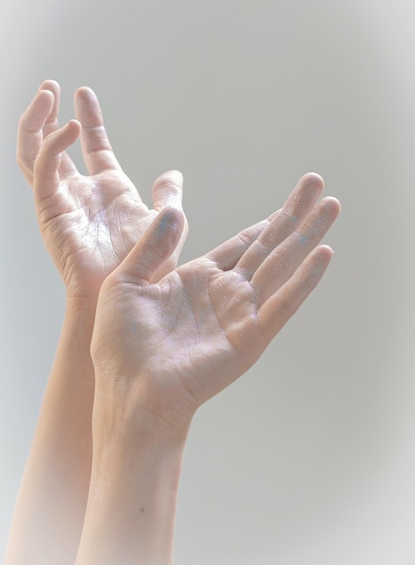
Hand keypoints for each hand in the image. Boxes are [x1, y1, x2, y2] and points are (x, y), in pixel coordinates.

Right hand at [17, 80, 186, 298]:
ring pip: (35, 152)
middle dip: (50, 114)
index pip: (92, 145)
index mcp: (108, 189)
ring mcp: (63, 199)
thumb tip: (172, 173)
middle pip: (54, 144)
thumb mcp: (164, 221)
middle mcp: (81, 191)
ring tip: (48, 93)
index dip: (88, 118)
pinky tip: (69, 128)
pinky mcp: (51, 208)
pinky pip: (43, 169)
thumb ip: (167, 196)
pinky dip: (53, 145)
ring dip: (38, 121)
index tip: (84, 92)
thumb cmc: (146, 265)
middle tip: (51, 87)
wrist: (126, 292)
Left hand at [91, 173, 339, 428]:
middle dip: (294, 215)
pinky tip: (323, 254)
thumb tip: (173, 208)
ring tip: (332, 207)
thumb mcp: (126, 282)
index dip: (266, 221)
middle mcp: (226, 293)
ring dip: (308, 236)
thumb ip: (151, 245)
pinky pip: (283, 302)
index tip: (289, 202)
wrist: (127, 390)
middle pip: (270, 245)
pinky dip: (304, 279)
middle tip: (319, 185)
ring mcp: (241, 314)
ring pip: (282, 265)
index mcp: (198, 279)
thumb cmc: (120, 344)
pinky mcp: (250, 337)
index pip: (243, 243)